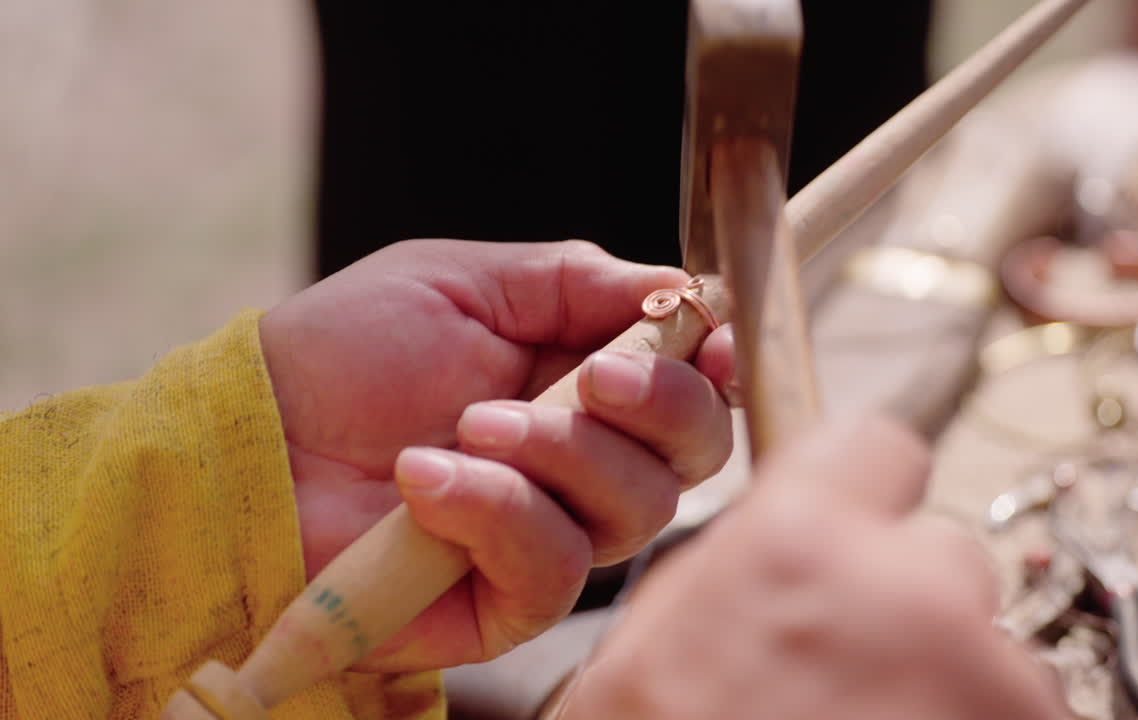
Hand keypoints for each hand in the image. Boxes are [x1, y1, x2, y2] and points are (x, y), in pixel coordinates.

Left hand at [258, 239, 734, 671]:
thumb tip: (684, 289)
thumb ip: (578, 281)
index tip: (707, 340)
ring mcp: (548, 533)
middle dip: (659, 407)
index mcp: (584, 381)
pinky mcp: (504, 603)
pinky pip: (554, 569)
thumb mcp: (464, 281)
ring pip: (634, 510)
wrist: (253, 437)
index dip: (716, 367)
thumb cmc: (346, 351)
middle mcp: (582, 461)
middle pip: (694, 457)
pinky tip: (426, 481)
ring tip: (470, 424)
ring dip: (559, 456)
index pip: (693, 388)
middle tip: (591, 376)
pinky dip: (496, 513)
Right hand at [559, 417, 1067, 719]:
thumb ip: (735, 566)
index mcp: (799, 550)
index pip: (876, 446)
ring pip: (988, 646)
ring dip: (944, 682)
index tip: (855, 525)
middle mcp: (911, 599)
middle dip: (903, 602)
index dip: (859, 488)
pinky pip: (1017, 713)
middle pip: (941, 554)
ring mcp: (988, 685)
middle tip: (850, 676)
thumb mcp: (649, 654)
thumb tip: (789, 525)